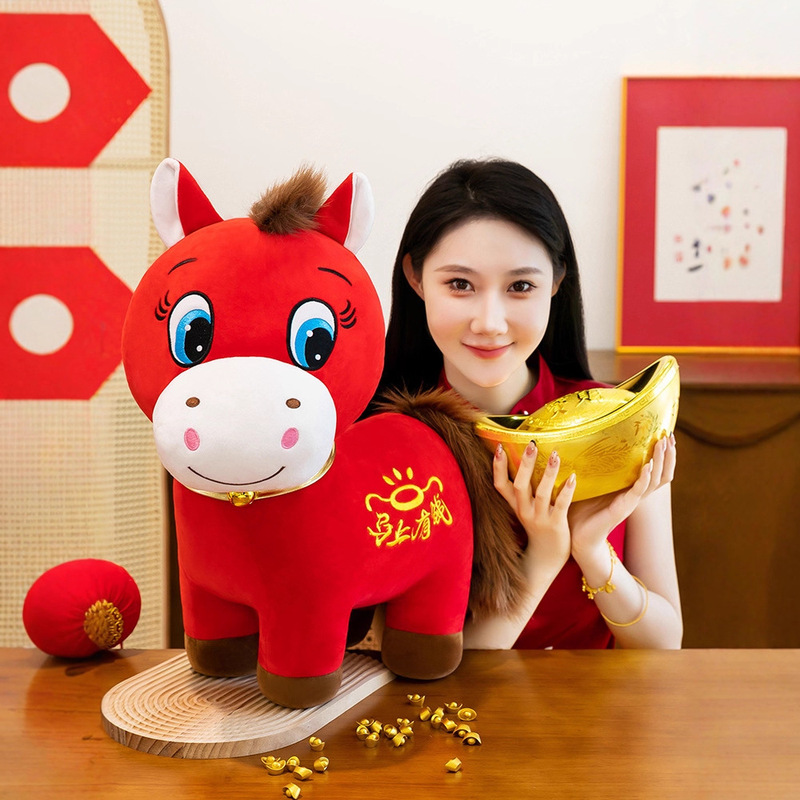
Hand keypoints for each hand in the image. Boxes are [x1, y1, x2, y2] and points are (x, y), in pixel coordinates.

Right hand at [493, 442, 574, 570]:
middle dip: (525, 464)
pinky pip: (560, 505)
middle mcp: (524, 511)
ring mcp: (539, 518)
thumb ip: (522, 490)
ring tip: (555, 455)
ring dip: (548, 473)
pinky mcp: (556, 525)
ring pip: (541, 493)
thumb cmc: (537, 527)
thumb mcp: (523, 509)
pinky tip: (573, 477)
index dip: (497, 467)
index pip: (500, 485)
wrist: (546, 558)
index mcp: (515, 505)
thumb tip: (523, 461)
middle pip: (519, 485)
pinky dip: (566, 490)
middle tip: (531, 445)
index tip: (499, 447)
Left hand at [568, 434, 676, 557]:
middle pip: (662, 474)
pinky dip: (644, 477)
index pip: (656, 469)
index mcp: (630, 488)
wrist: (576, 536)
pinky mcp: (622, 508)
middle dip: (668, 455)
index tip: (666, 434)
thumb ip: (597, 466)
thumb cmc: (582, 509)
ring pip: (654, 481)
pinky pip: (638, 491)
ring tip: (662, 444)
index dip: (664, 454)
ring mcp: (631, 502)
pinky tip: (647, 465)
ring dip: (659, 461)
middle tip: (670, 436)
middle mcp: (635, 495)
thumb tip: (590, 440)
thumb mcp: (593, 482)